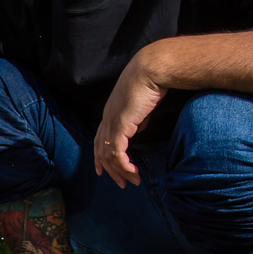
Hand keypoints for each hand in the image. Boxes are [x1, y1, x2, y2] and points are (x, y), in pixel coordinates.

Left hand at [94, 51, 167, 188]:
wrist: (152, 70)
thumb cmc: (151, 83)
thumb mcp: (142, 106)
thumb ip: (137, 119)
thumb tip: (137, 129)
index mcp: (110, 113)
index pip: (100, 140)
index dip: (100, 157)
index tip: (103, 171)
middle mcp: (107, 119)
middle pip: (101, 151)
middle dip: (110, 170)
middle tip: (121, 183)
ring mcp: (111, 122)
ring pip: (108, 155)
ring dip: (120, 171)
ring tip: (131, 181)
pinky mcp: (120, 125)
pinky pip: (117, 152)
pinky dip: (124, 165)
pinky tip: (133, 172)